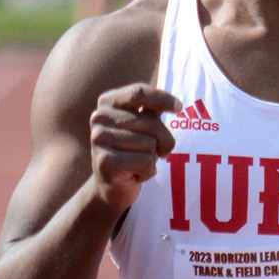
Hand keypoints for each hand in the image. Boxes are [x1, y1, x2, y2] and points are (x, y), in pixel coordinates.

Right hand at [89, 83, 179, 209]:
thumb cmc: (132, 150)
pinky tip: (135, 174)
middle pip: (150, 122)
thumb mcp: (142, 125)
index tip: (179, 108)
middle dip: (164, 140)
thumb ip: (153, 109)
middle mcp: (99, 117)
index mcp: (107, 102)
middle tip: (158, 152)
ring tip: (138, 163)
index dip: (163, 99)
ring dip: (152, 158)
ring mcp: (99, 139)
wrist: (112, 186)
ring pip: (150, 144)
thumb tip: (175, 102)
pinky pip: (145, 161)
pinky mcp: (105, 162)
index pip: (139, 93)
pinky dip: (147, 171)